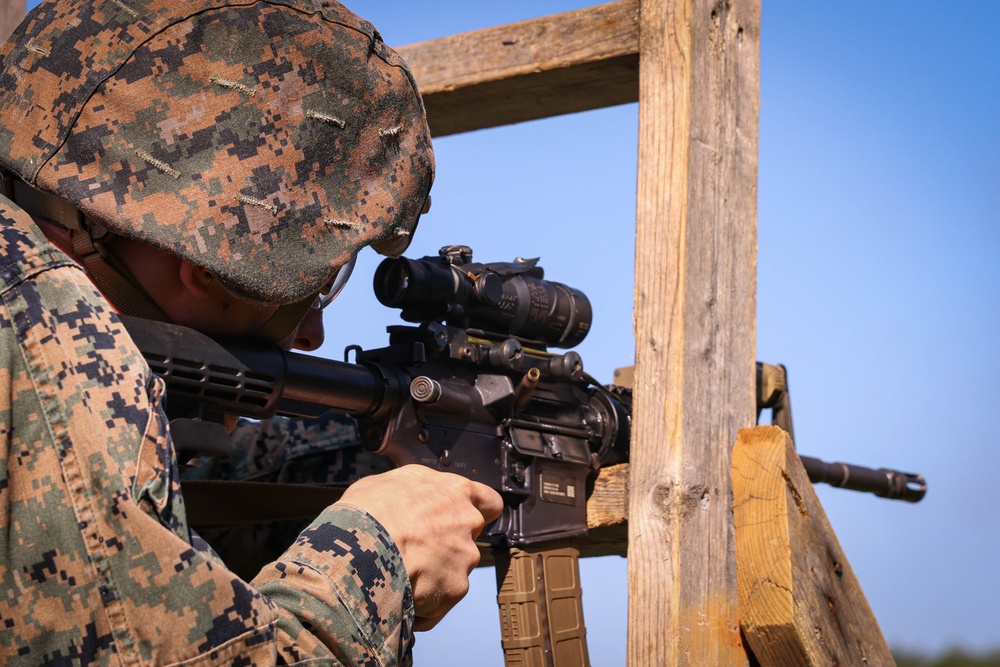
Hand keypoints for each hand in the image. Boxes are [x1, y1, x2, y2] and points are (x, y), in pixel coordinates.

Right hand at [339, 465, 503, 630]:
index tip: (460, 523)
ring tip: (395, 578)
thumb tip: (409, 499)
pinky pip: (438, 602)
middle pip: (468, 540)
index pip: (489, 503)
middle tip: (414, 554)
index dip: (477, 514)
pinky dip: (421, 606)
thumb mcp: (389, 482)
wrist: (359, 549)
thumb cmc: (367, 510)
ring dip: (431, 578)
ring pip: (453, 572)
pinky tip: (395, 599)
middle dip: (447, 550)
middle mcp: (468, 522)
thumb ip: (415, 491)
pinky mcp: (455, 589)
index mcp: (455, 491)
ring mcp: (465, 557)